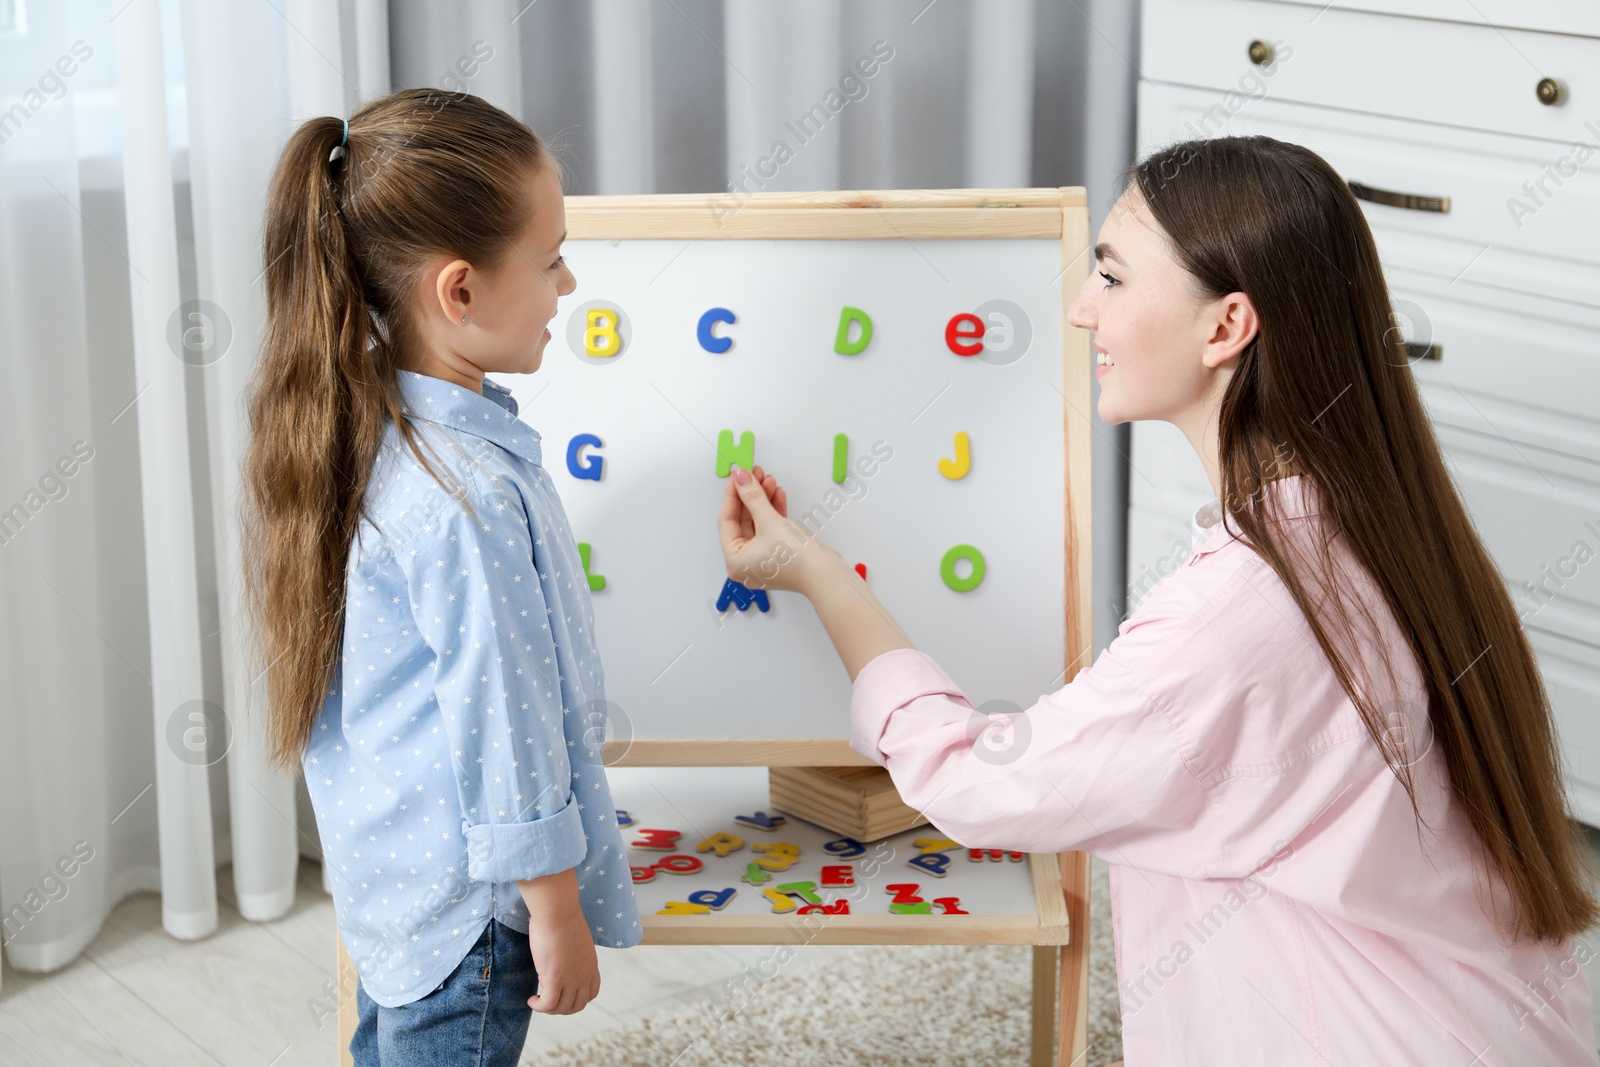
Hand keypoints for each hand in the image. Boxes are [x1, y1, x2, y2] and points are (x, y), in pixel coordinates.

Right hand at [526, 913, 599, 1013]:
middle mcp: (584, 975)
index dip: (577, 999)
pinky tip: (531, 999)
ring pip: (562, 1008)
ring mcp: (571, 979)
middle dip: (562, 1008)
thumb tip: (562, 953)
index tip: (563, 994)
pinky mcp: (555, 979)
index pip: (591, 993)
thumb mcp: (576, 939)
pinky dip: (539, 1006)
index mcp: (591, 964)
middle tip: (547, 1000)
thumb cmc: (562, 917)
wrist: (558, 911)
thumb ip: (573, 952)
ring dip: (549, 1009)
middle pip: (577, 1005)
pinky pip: (548, 1004)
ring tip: (538, 1000)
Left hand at [717, 464, 841, 595]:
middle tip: (753, 474)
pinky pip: (771, 529)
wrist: (826, 575)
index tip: (737, 476)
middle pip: (743, 521)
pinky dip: (774, 512)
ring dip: (763, 501)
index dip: (732, 495)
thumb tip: (741, 478)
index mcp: (735, 562)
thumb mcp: (769, 521)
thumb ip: (752, 497)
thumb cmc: (795, 559)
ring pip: (758, 523)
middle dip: (750, 496)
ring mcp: (764, 560)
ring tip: (769, 480)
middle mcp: (746, 563)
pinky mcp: (779, 555)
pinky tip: (778, 494)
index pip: (727, 521)